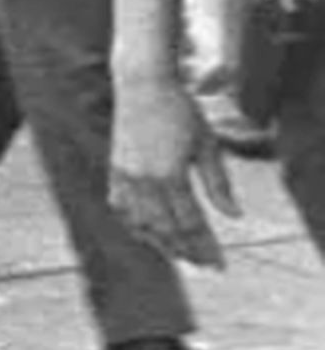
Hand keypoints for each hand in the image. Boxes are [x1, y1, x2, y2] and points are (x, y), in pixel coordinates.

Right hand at [109, 69, 238, 266]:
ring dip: (161, 243)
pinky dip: (135, 226)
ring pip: (141, 224)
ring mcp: (126, 176)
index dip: (206, 247)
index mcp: (170, 175)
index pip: (190, 224)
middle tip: (205, 265)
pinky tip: (147, 234)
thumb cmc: (181, 111)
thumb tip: (234, 216)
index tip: (219, 263)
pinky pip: (122, 208)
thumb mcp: (208, 145)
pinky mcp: (116, 170)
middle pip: (166, 229)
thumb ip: (219, 184)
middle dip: (187, 251)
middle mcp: (144, 181)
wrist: (142, 84)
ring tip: (180, 255)